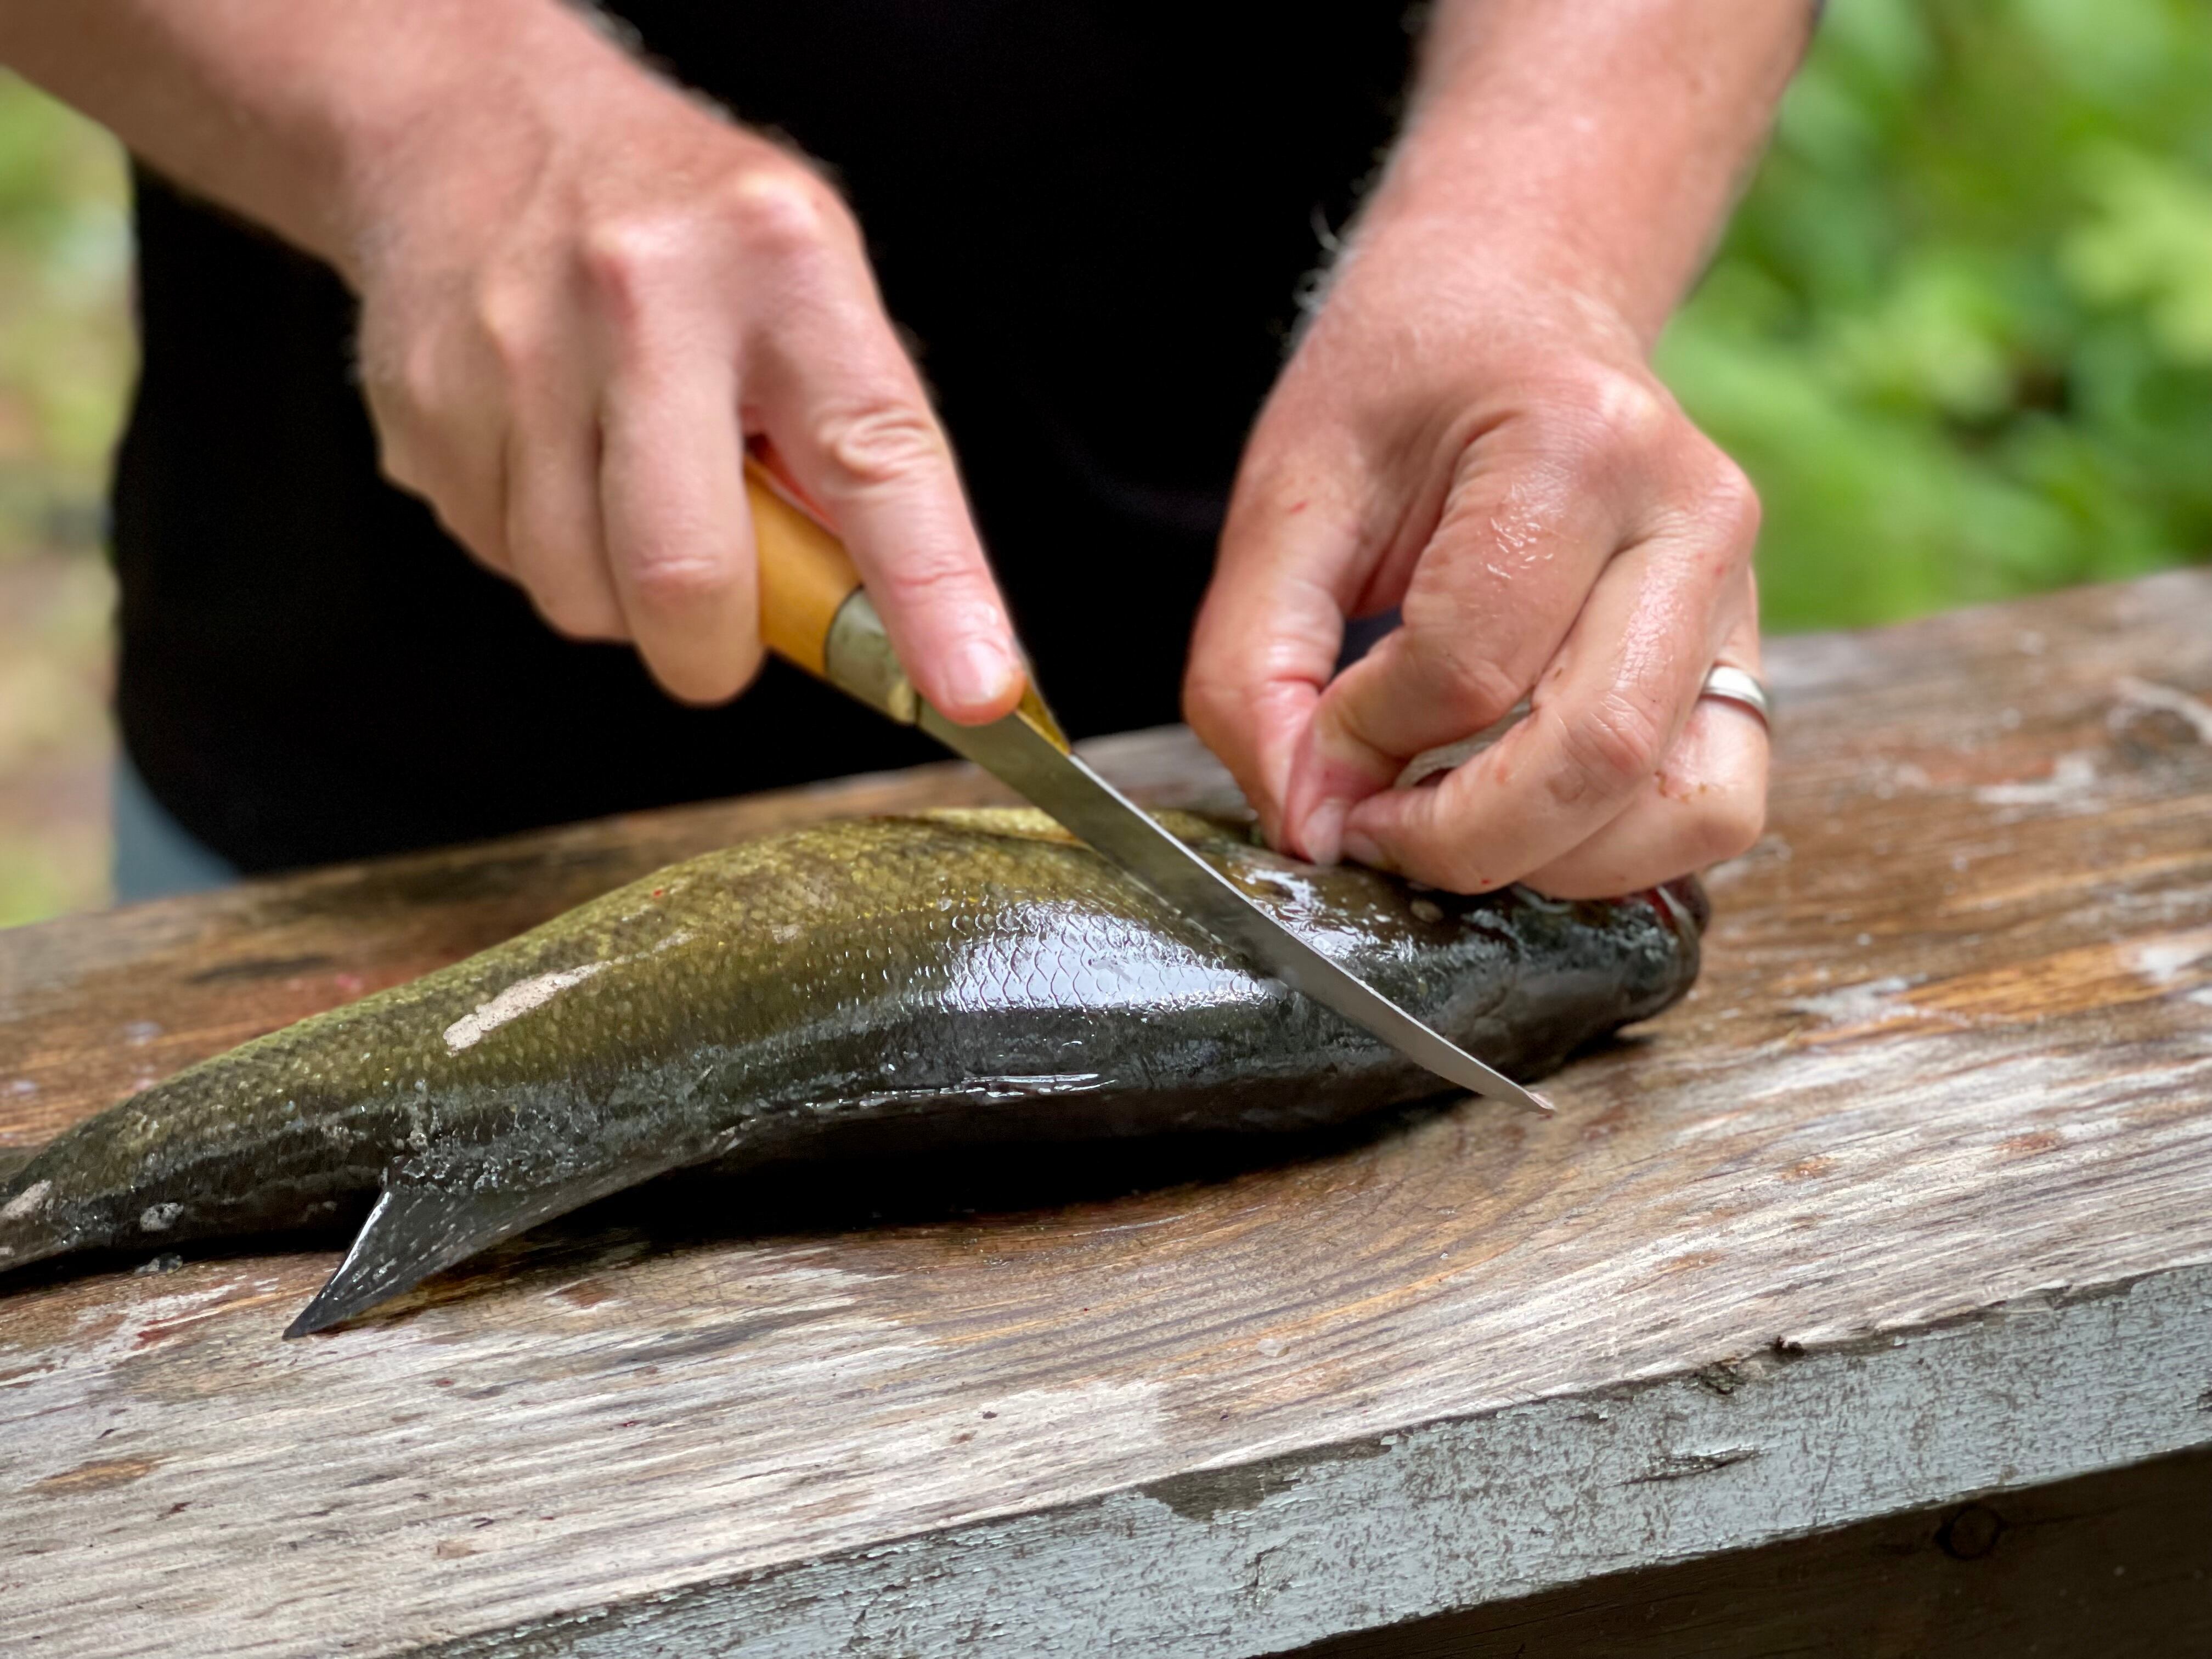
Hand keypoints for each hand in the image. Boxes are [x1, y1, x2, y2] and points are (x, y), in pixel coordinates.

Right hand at [343, 23, 1021, 715]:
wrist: (472, 122)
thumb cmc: (679, 233)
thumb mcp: (810, 289)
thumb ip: (857, 448)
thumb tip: (895, 625)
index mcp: (782, 268)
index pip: (877, 462)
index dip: (933, 596)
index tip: (974, 691)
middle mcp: (645, 298)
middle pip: (687, 574)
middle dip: (716, 649)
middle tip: (725, 625)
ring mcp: (517, 350)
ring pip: (582, 593)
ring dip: (622, 596)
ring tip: (632, 492)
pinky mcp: (425, 405)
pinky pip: (503, 563)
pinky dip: (546, 550)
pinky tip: (554, 459)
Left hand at [1184, 240, 1765, 897]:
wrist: (1515, 306)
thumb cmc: (1397, 395)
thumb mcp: (1284, 502)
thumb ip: (1257, 671)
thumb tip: (1306, 828)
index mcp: (1577, 441)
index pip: (1471, 665)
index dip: (1366, 741)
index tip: (1312, 744)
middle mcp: (1692, 516)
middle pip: (1599, 753)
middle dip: (1458, 839)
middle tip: (1368, 831)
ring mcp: (1742, 591)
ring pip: (1685, 807)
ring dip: (1546, 862)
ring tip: (1443, 823)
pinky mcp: (1747, 656)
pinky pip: (1714, 807)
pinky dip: (1612, 851)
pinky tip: (1519, 814)